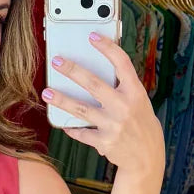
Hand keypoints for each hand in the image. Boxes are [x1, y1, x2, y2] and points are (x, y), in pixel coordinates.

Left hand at [44, 34, 164, 177]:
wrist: (147, 157)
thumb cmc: (140, 124)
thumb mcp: (139, 102)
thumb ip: (122, 88)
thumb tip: (95, 72)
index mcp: (135, 92)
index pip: (121, 63)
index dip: (107, 47)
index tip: (92, 36)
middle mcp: (124, 106)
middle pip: (93, 84)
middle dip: (73, 70)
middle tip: (57, 61)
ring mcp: (113, 125)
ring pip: (81, 109)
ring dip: (61, 100)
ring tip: (47, 92)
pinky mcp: (104, 142)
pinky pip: (82, 132)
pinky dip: (71, 128)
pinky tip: (62, 123)